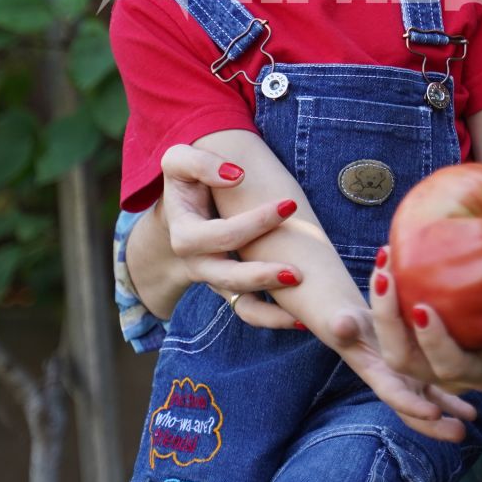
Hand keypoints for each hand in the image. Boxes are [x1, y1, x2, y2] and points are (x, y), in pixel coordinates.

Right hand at [157, 143, 300, 331]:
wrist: (180, 209)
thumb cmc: (186, 182)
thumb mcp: (178, 162)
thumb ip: (200, 163)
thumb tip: (235, 175)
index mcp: (185, 235)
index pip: (222, 235)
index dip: (256, 222)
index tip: (289, 203)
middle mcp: (198, 264)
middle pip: (229, 277)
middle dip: (263, 275)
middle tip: (298, 271)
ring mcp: (216, 280)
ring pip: (242, 305)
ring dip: (272, 311)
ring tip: (303, 311)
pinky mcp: (232, 288)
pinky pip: (250, 311)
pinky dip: (273, 318)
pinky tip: (303, 319)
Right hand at [331, 309, 479, 443]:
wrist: (351, 325)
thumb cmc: (348, 321)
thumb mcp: (344, 320)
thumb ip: (343, 323)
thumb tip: (341, 324)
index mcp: (377, 376)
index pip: (395, 396)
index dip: (412, 406)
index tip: (434, 413)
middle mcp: (394, 384)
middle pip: (415, 412)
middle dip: (435, 426)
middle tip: (460, 433)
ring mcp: (407, 381)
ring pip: (430, 404)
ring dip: (450, 415)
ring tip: (472, 420)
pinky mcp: (418, 373)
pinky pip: (439, 391)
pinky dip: (455, 400)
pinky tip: (474, 410)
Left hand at [352, 220, 481, 402]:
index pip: (450, 365)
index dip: (433, 341)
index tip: (423, 306)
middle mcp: (454, 376)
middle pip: (405, 362)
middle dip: (387, 322)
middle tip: (385, 274)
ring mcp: (436, 369)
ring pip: (393, 353)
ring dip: (380, 315)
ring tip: (382, 267)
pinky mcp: (427, 354)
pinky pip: (398, 337)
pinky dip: (387, 309)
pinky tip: (389, 267)